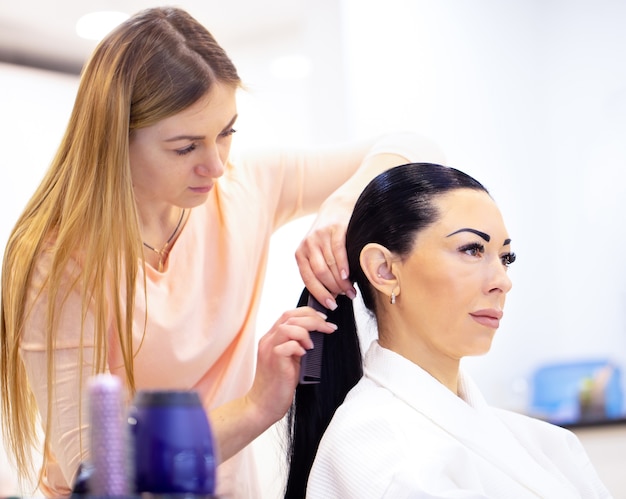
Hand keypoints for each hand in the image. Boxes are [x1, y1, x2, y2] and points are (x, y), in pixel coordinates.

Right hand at [246, 307, 336, 424]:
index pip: (289, 314)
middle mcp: (268, 341)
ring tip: (312, 346)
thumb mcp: (291, 359)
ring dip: (306, 332)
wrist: (264, 405)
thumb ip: (298, 345)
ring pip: (287, 327)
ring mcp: (269, 350)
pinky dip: (299, 347)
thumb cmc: (279, 384)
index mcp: (272, 338)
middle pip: (290, 316)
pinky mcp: (274, 362)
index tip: (324, 319)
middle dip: (313, 319)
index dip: (308, 313)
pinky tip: (304, 355)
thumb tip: (318, 334)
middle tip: (328, 328)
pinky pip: (287, 345)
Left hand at [295, 218, 356, 310]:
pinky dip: (343, 266)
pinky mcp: (334, 229)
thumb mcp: (317, 253)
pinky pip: (338, 252)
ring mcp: (320, 236)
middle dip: (334, 289)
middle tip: (346, 297)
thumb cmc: (328, 238)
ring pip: (330, 265)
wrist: (336, 209)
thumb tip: (330, 296)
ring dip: (342, 282)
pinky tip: (349, 276)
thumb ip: (319, 271)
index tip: (331, 305)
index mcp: (300, 254)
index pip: (308, 279)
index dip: (320, 294)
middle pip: (320, 274)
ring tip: (351, 291)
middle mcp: (308, 245)